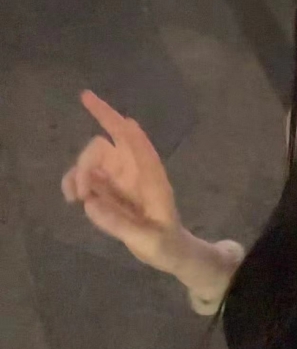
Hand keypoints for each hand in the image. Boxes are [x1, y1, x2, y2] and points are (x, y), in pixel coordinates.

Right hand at [62, 91, 184, 274]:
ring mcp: (120, 177)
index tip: (86, 97)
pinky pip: (85, 176)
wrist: (169, 251)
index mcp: (151, 174)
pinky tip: (76, 199)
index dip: (109, 116)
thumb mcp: (148, 241)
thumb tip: (89, 204)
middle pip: (101, 147)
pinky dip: (74, 183)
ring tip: (75, 198)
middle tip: (79, 191)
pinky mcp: (108, 189)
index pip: (129, 137)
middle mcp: (134, 169)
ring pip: (90, 161)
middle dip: (85, 163)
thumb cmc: (165, 243)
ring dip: (77, 175)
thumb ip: (120, 225)